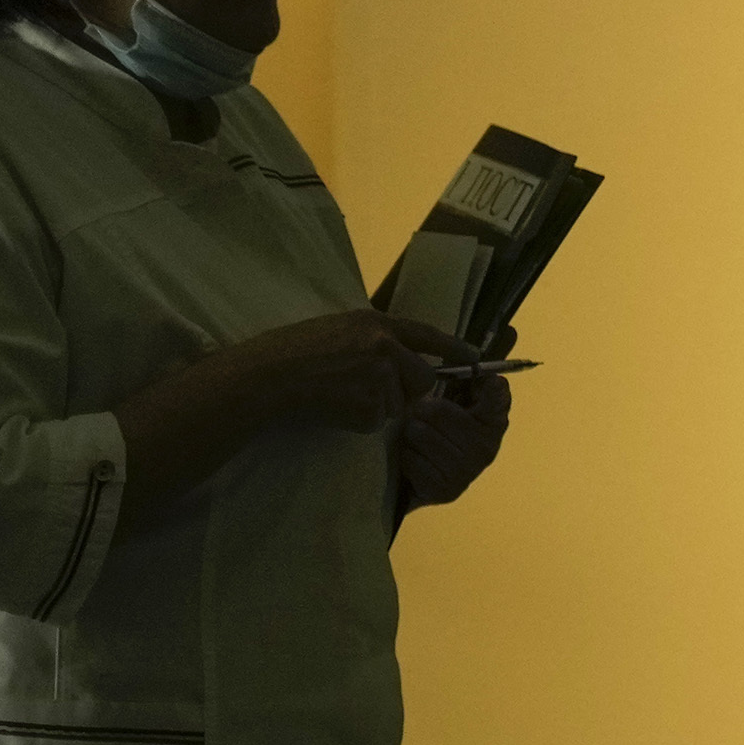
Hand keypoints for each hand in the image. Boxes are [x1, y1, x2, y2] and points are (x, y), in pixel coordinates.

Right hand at [226, 306, 471, 434]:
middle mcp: (384, 346)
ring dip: (378, 405)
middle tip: (374, 389)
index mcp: (375, 323)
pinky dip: (360, 420)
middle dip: (408, 389)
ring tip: (340, 392)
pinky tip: (334, 406)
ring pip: (400, 403)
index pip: (427, 335)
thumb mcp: (338, 328)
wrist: (267, 377)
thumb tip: (400, 355)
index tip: (476, 357)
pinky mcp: (369, 406)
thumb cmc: (293, 350)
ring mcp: (379, 377)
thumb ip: (374, 337)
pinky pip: (378, 421)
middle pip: (423, 378)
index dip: (454, 348)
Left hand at [393, 366, 510, 511]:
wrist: (420, 484)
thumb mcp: (449, 406)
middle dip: (420, 413)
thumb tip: (486, 376)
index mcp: (492, 422)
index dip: (493, 388)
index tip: (490, 381)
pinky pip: (411, 458)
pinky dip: (406, 458)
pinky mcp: (447, 490)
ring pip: (420, 433)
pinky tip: (416, 462)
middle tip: (422, 421)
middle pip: (438, 410)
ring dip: (409, 437)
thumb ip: (463, 385)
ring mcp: (468, 471)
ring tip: (416, 443)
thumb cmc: (436, 434)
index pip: (497, 399)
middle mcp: (487, 447)